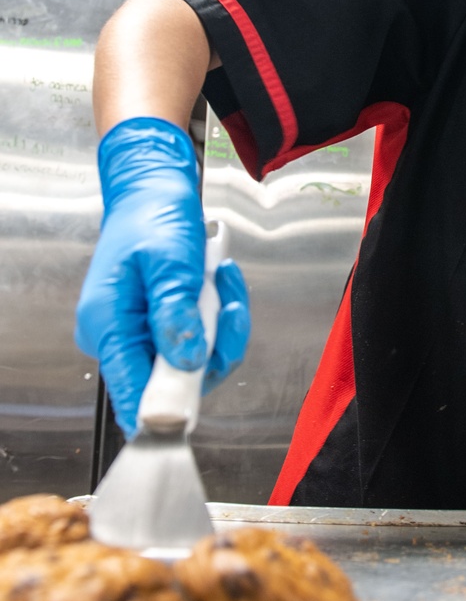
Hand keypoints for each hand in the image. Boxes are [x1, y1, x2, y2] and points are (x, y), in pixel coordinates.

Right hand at [75, 118, 249, 436]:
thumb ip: (176, 313)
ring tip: (221, 281)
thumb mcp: (169, 261)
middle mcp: (119, 338)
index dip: (163, 410)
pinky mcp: (163, 328)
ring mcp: (142, 335)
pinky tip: (220, 285)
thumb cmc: (153, 217)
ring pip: (195, 362)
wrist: (155, 190)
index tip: (194, 410)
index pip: (130, 391)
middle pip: (172, 380)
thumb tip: (186, 362)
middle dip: (211, 347)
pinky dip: (221, 319)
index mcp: (106, 325)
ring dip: (221, 327)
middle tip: (224, 303)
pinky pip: (201, 343)